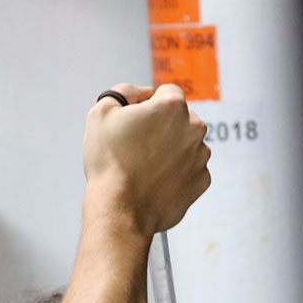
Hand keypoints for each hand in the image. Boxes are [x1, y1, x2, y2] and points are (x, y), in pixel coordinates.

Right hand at [83, 83, 210, 236]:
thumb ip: (123, 92)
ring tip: (144, 170)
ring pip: (185, 146)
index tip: (133, 125)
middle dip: (161, 130)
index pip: (166, 93)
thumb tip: (141, 92)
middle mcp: (194, 127)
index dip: (147, 107)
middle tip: (136, 150)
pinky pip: (189, 171)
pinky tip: (154, 184)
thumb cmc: (108, 163)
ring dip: (169, 152)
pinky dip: (175, 175)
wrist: (119, 210)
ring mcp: (200, 156)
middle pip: (179, 120)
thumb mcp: (101, 114)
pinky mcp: (201, 181)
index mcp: (172, 106)